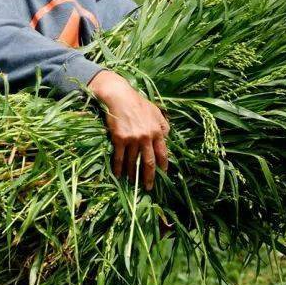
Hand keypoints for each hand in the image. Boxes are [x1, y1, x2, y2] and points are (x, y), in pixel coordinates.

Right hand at [87, 69, 169, 190]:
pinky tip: (118, 174)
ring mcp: (132, 139)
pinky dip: (118, 167)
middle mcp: (146, 137)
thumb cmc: (137, 103)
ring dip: (132, 174)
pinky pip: (119, 157)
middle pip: (148, 162)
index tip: (162, 174)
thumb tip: (167, 137)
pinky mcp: (119, 138)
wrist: (119, 96)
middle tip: (148, 187)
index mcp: (157, 131)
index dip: (162, 166)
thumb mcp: (156, 111)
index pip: (162, 153)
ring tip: (131, 182)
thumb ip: (163, 124)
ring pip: (133, 161)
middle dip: (148, 177)